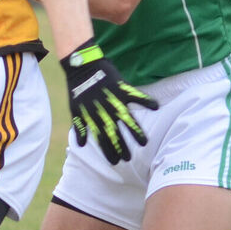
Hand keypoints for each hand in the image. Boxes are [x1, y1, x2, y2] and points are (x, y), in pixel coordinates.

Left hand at [60, 40, 158, 164]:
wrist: (81, 67)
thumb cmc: (77, 89)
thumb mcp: (74, 110)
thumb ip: (80, 127)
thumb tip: (80, 145)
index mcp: (94, 118)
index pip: (102, 139)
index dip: (108, 151)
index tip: (115, 162)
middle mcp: (105, 112)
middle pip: (115, 133)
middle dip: (122, 147)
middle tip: (129, 159)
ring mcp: (114, 101)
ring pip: (128, 120)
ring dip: (136, 132)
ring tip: (144, 143)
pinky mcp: (121, 88)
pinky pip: (136, 96)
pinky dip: (146, 101)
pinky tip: (156, 107)